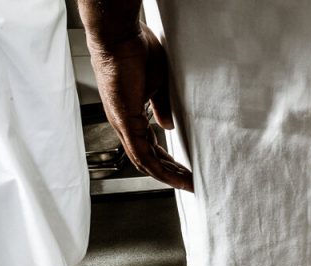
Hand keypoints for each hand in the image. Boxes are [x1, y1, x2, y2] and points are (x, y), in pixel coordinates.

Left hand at [89, 24, 193, 191]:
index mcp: (130, 115)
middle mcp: (123, 124)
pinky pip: (141, 154)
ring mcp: (122, 124)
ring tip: (187, 184)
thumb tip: (166, 126)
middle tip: (191, 183)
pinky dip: (158, 168)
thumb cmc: (135, 51)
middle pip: (147, 160)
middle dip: (171, 174)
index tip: (186, 170)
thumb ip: (161, 107)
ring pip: (144, 162)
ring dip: (167, 176)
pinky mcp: (124, 121)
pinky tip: (173, 177)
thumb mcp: (156, 84)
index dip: (167, 162)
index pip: (149, 148)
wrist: (120, 36)